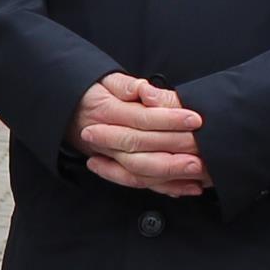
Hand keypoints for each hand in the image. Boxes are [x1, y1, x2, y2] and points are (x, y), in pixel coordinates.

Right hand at [68, 73, 208, 195]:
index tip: (194, 119)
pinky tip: (187, 188)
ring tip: (198, 172)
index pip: (142, 118)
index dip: (169, 119)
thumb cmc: (93, 95)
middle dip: (174, 153)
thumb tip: (143, 89)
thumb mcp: (105, 80)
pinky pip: (140, 183)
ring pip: (140, 172)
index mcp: (107, 112)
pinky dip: (164, 188)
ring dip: (171, 175)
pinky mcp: (118, 169)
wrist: (67, 113)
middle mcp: (107, 139)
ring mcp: (111, 157)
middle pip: (142, 149)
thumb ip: (126, 85)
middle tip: (201, 154)